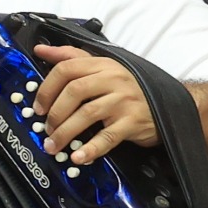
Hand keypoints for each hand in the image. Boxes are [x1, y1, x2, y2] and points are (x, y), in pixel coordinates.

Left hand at [32, 44, 159, 165]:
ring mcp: (124, 101)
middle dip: (54, 113)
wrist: (169, 105)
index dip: (47, 88)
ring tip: (54, 145)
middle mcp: (113, 80)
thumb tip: (40, 50)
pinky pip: (107, 137)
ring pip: (87, 114)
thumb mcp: (102, 67)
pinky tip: (78, 157)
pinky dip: (90, 149)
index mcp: (102, 65)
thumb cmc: (129, 88)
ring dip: (65, 133)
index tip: (38, 106)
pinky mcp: (133, 122)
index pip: (67, 69)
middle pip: (74, 91)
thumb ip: (71, 57)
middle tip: (46, 128)